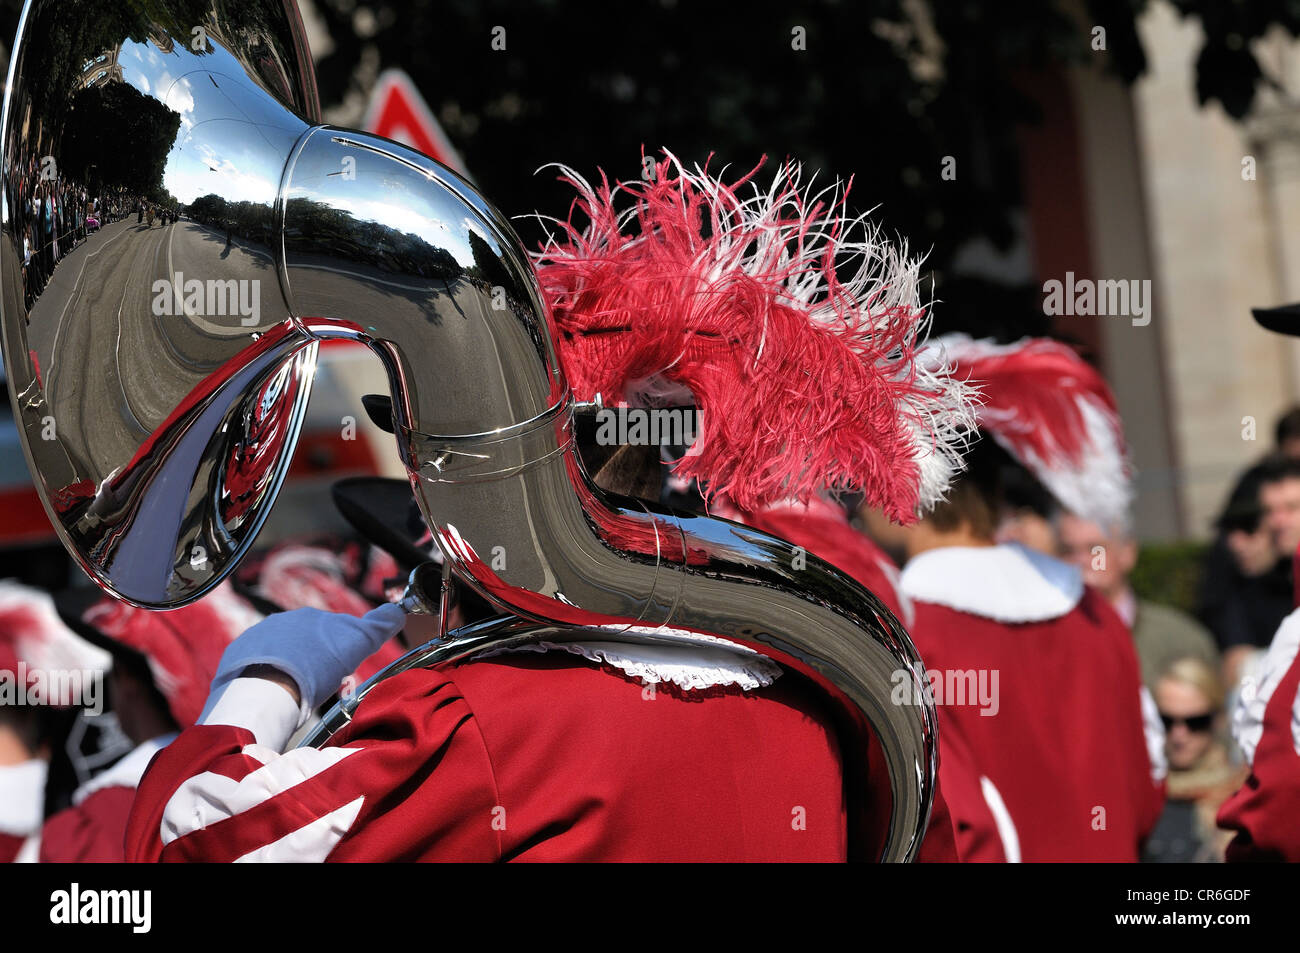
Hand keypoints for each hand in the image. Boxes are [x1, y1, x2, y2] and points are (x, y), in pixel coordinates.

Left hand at [202, 604, 406, 716]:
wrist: (266, 690)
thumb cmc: (314, 670)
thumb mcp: (356, 644)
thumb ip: (378, 625)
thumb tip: (398, 611)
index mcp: (311, 618)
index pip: (334, 631)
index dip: (342, 652)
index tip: (343, 673)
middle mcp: (283, 621)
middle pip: (307, 644)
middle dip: (317, 663)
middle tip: (323, 691)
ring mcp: (257, 638)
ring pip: (283, 655)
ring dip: (292, 671)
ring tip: (297, 698)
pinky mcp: (238, 657)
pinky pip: (258, 667)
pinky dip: (268, 679)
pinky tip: (274, 696)